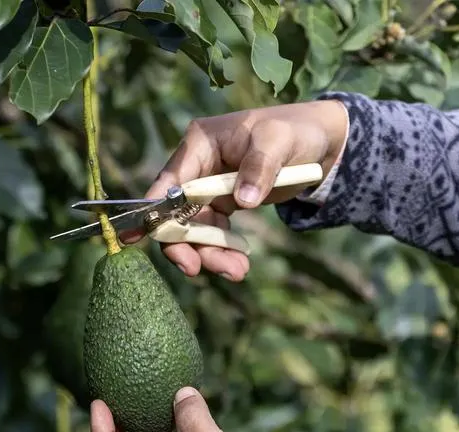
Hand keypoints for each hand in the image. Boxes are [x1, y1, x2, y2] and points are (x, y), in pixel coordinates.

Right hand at [124, 99, 348, 280]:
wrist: (318, 143)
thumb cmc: (294, 131)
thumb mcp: (278, 142)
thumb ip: (259, 169)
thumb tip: (241, 202)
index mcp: (199, 145)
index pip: (169, 182)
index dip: (152, 210)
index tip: (140, 236)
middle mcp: (196, 168)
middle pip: (175, 214)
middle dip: (185, 245)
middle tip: (196, 269)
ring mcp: (206, 189)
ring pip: (194, 231)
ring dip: (211, 255)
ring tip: (237, 271)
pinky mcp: (221, 205)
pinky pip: (214, 235)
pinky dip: (224, 253)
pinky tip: (240, 265)